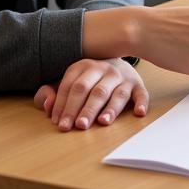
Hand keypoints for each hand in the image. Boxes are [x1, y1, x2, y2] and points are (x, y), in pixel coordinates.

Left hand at [34, 58, 148, 132]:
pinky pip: (141, 93)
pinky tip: (139, 112)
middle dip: (85, 109)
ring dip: (110, 108)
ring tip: (102, 122)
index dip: (64, 106)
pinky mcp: (137, 85)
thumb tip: (47, 105)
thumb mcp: (67, 82)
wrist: (116, 62)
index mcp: (84, 66)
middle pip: (93, 90)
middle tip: (78, 125)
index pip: (72, 87)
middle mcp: (104, 69)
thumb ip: (51, 94)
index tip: (60, 123)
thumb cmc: (88, 79)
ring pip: (116, 93)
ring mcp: (122, 77)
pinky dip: (141, 103)